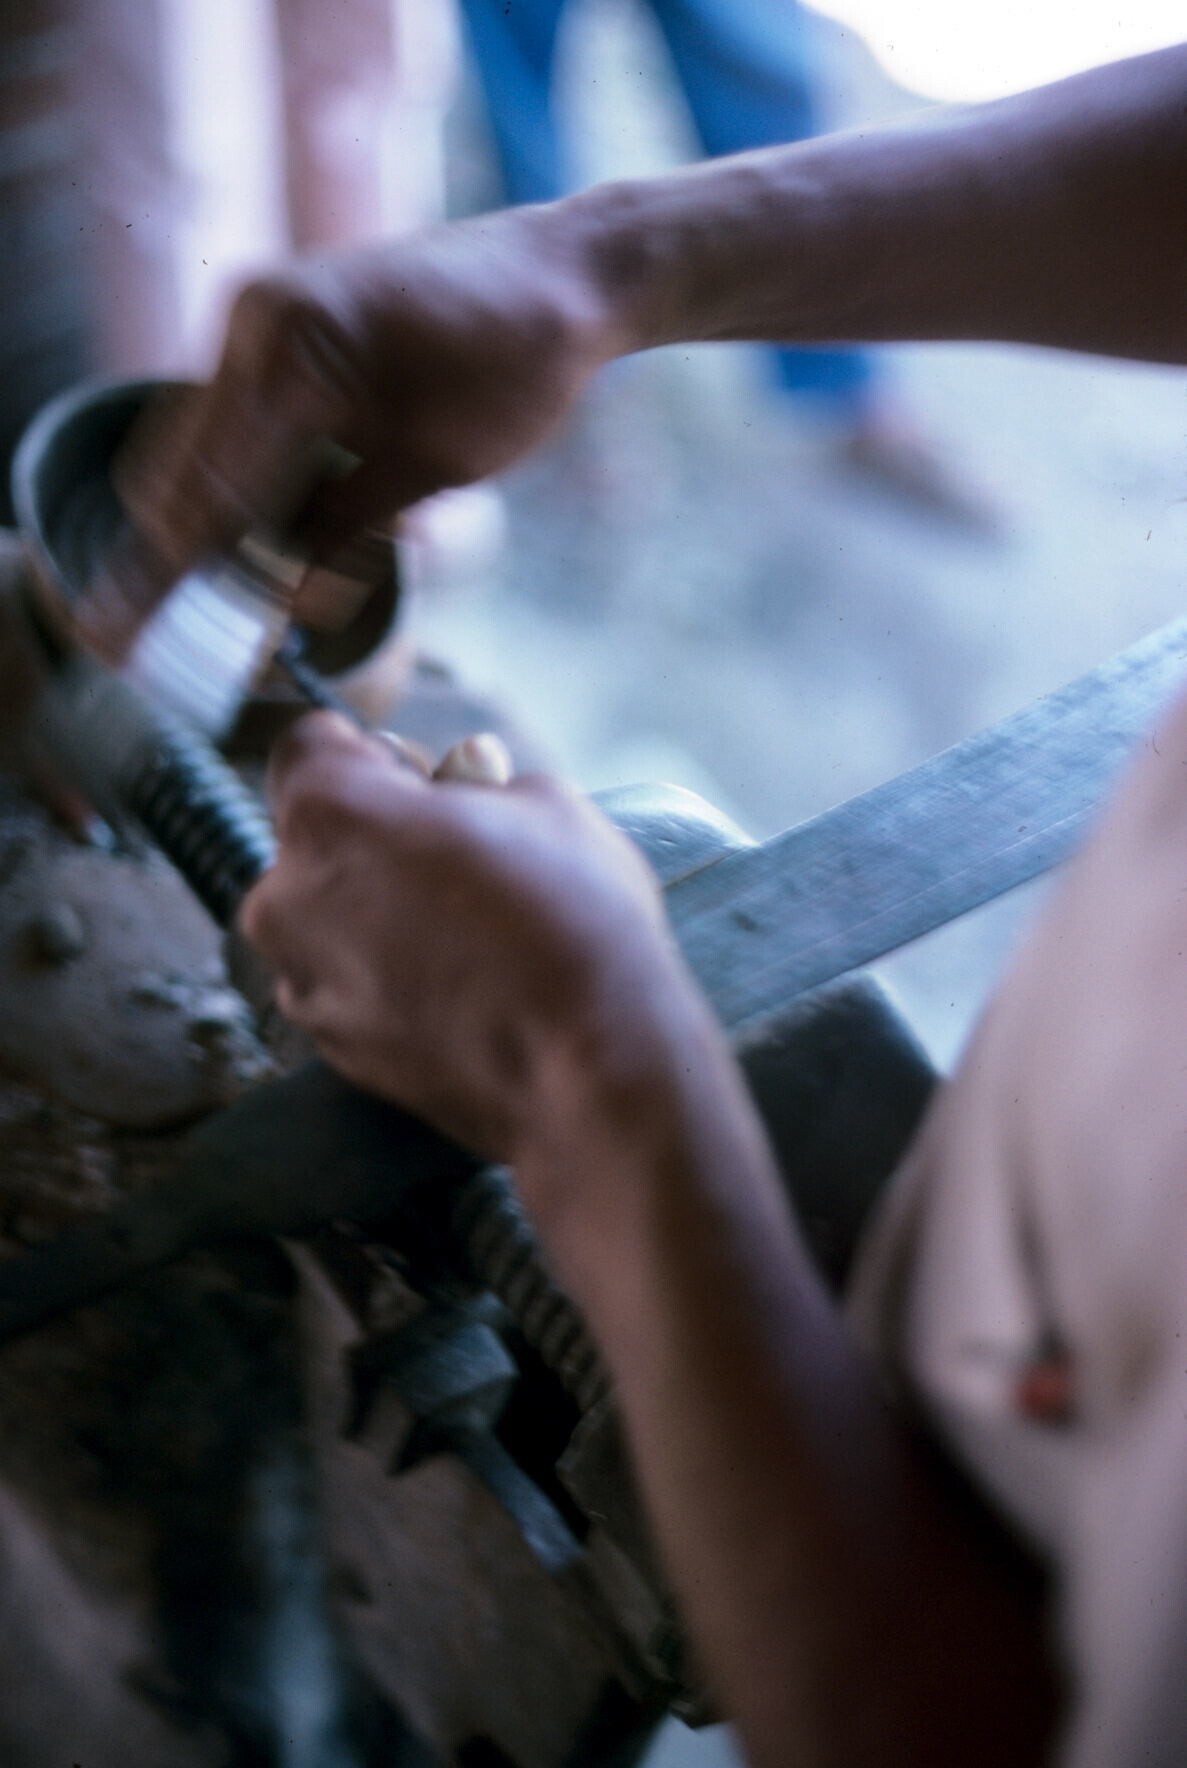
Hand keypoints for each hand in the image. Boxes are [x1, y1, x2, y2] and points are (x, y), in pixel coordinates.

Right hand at [78, 206, 616, 657]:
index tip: (140, 629)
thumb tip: (285, 598)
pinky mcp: (283, 326)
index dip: (175, 568)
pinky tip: (286, 522)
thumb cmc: (514, 367)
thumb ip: (344, 528)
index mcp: (288, 349)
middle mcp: (254, 318)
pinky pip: (238, 412)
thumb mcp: (431, 468)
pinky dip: (250, 473)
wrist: (561, 274)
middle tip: (193, 620)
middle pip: (178, 460)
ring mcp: (261, 314)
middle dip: (186, 545)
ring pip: (202, 440)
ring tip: (253, 578)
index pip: (207, 483)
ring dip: (221, 512)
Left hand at [240, 712, 695, 1163]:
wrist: (590, 1074)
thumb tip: (462, 787)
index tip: (422, 777)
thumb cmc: (572, 927)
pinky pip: (348, 983)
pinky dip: (388, 975)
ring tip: (471, 932)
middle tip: (465, 857)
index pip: (308, 744)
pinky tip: (462, 987)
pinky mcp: (331, 1048)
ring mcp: (303, 981)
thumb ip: (478, 780)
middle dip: (377, 835)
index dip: (372, 751)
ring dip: (378, 908)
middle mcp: (286, 897)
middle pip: (315, 836)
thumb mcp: (545, 803)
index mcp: (328, 814)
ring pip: (327, 915)